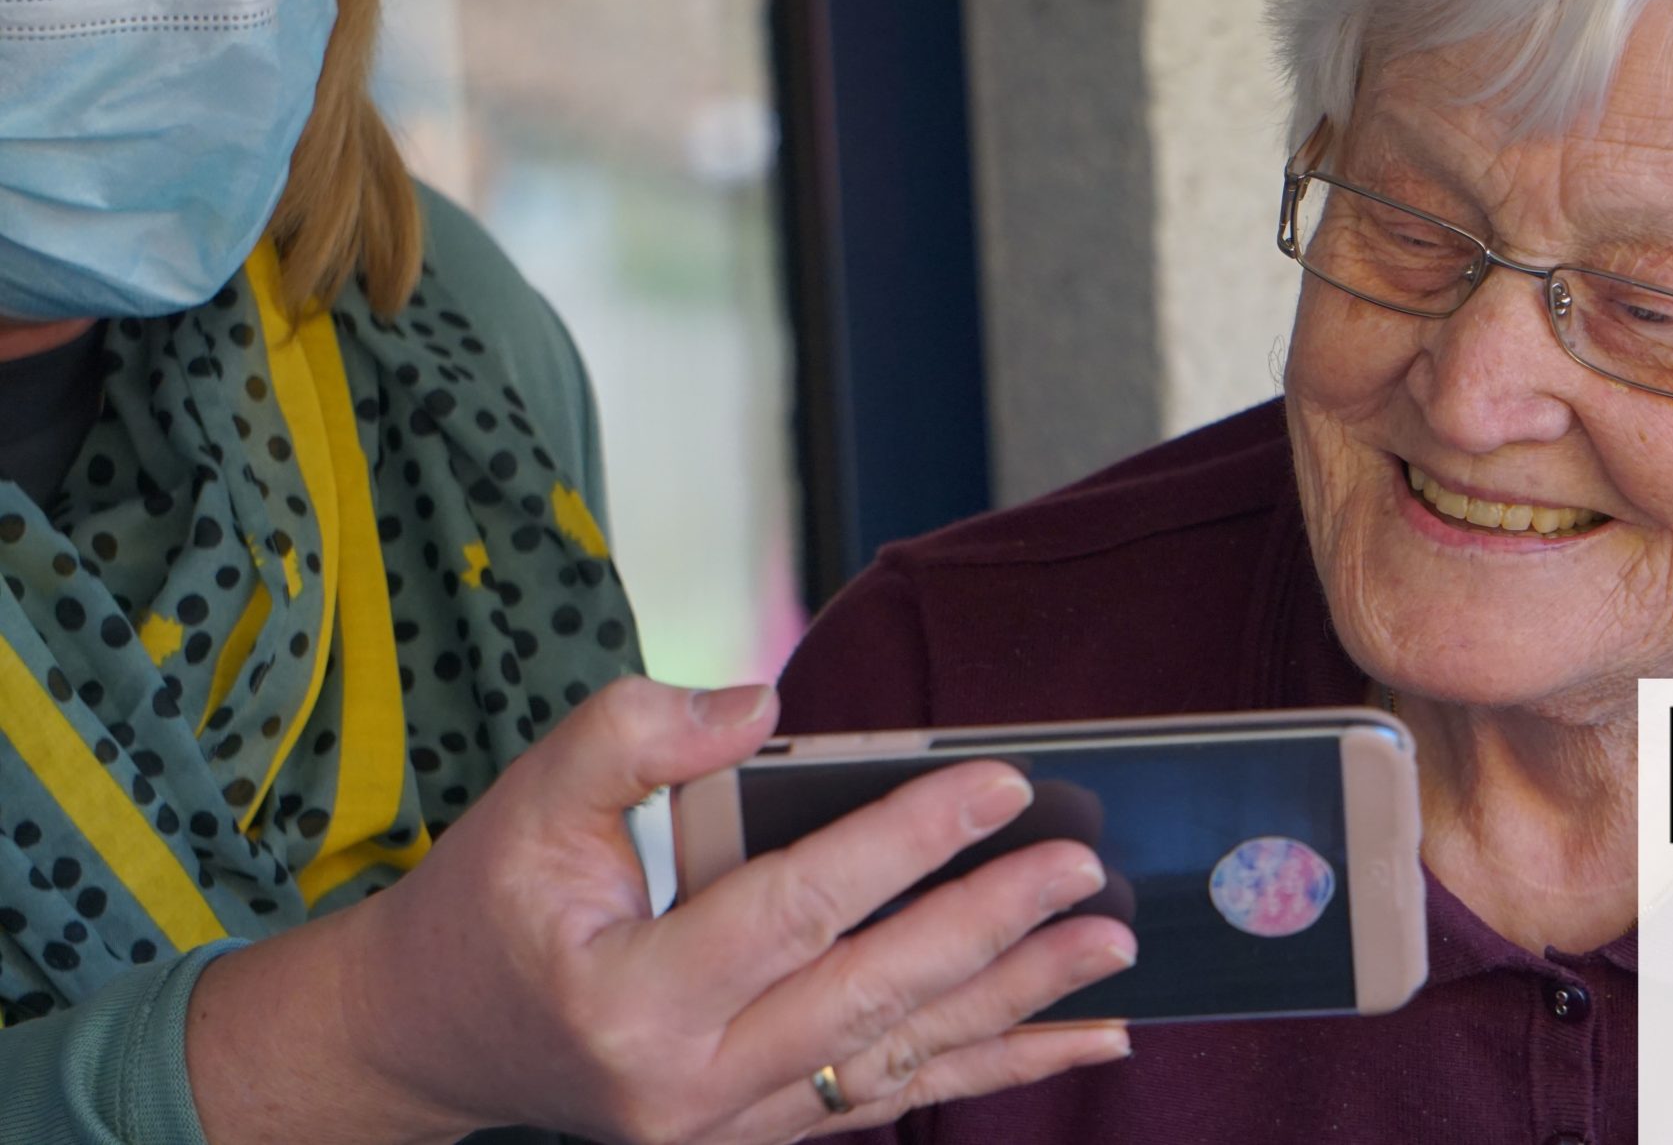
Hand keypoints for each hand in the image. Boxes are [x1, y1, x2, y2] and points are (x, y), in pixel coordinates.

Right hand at [195, 676, 1134, 1144]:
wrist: (430, 1040)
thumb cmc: (486, 906)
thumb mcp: (529, 797)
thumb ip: (637, 733)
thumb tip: (765, 702)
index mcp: (631, 996)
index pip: (798, 905)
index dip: (907, 838)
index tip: (1002, 783)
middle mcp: (687, 1084)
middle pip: (872, 995)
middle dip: (992, 928)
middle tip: (1086, 871)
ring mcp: (727, 1127)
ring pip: (899, 1059)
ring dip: (1018, 1005)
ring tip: (1109, 953)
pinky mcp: (757, 1133)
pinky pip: (889, 1096)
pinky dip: (987, 1067)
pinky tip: (1074, 1040)